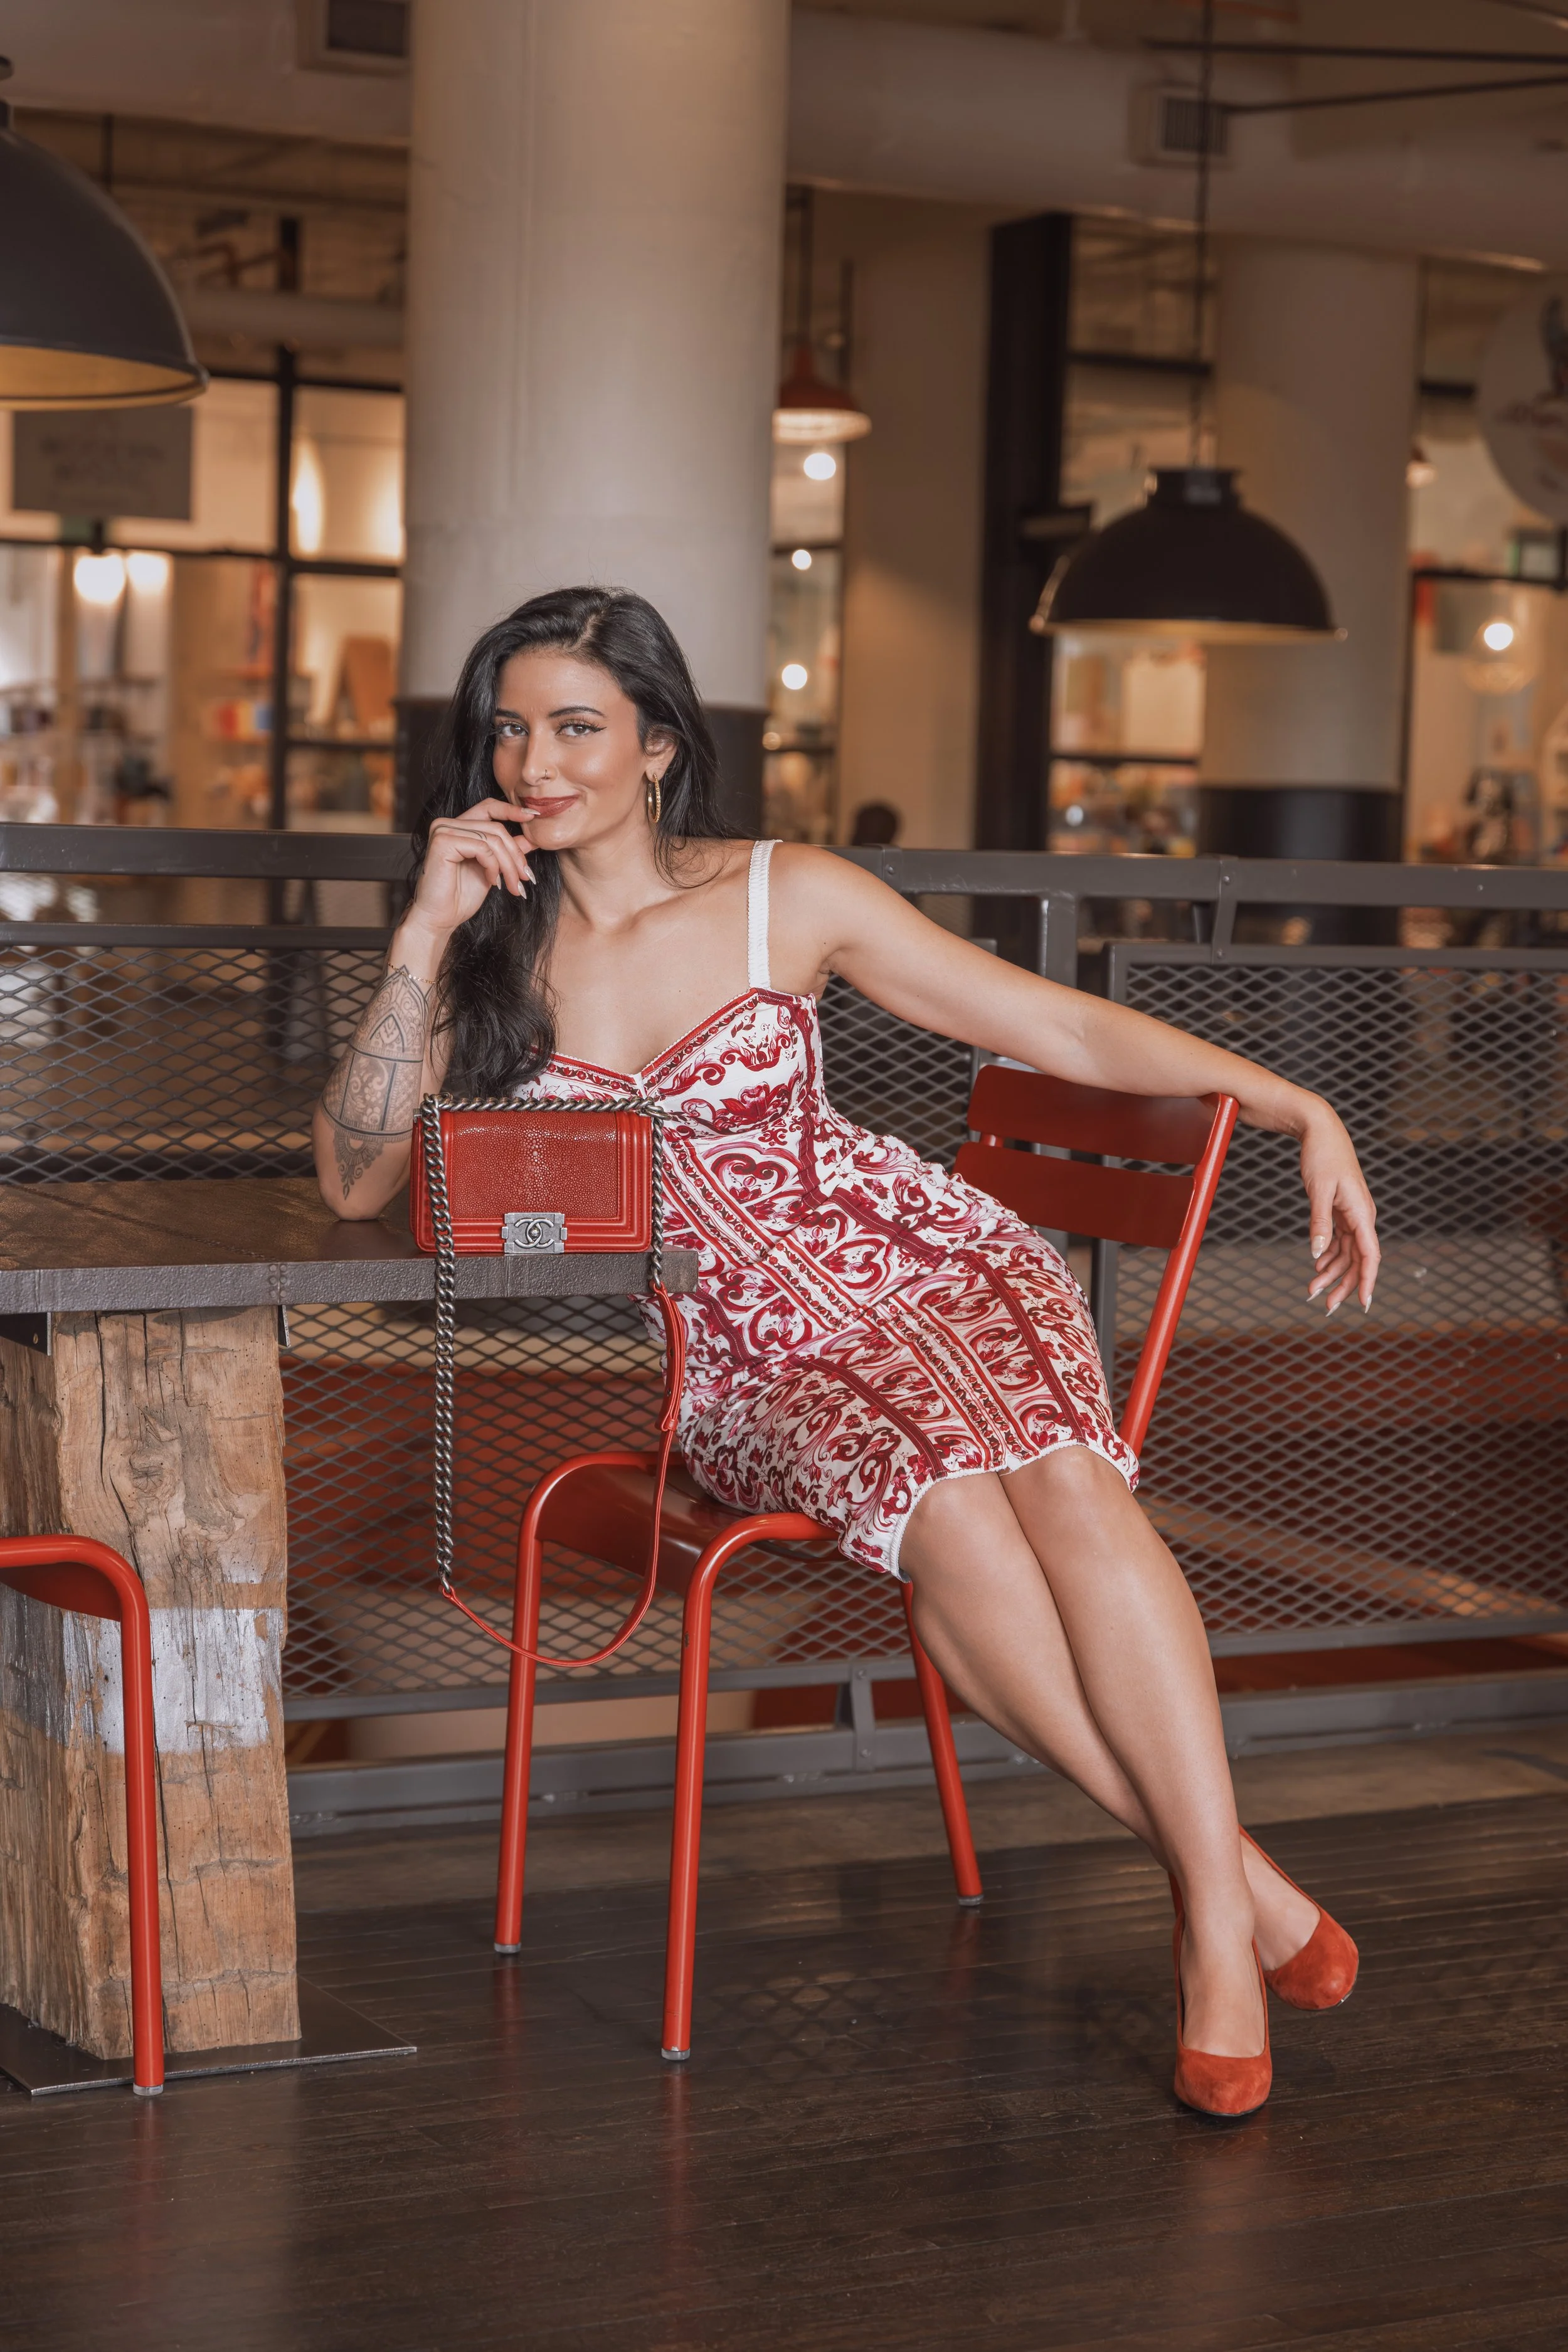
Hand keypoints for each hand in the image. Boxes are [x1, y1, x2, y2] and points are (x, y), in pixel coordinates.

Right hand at [407, 799, 533, 939]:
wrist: (440, 919)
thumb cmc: (461, 897)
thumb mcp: (492, 870)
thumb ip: (507, 852)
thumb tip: (532, 838)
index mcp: (458, 827)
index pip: (489, 807)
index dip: (512, 810)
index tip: (534, 817)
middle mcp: (448, 823)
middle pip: (496, 827)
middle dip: (516, 854)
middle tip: (526, 878)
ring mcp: (443, 830)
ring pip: (492, 838)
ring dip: (509, 865)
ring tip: (513, 885)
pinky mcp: (443, 841)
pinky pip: (482, 848)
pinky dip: (493, 867)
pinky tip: (493, 882)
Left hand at [1299, 1104, 1378, 1313]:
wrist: (1321, 1130)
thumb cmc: (1322, 1156)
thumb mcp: (1318, 1191)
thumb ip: (1320, 1223)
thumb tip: (1318, 1254)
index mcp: (1361, 1213)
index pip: (1370, 1255)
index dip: (1367, 1281)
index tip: (1364, 1303)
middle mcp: (1361, 1217)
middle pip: (1358, 1260)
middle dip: (1344, 1284)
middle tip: (1325, 1305)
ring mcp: (1352, 1215)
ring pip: (1347, 1254)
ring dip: (1332, 1273)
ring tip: (1312, 1291)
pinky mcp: (1341, 1211)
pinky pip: (1339, 1241)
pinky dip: (1329, 1256)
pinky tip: (1318, 1268)